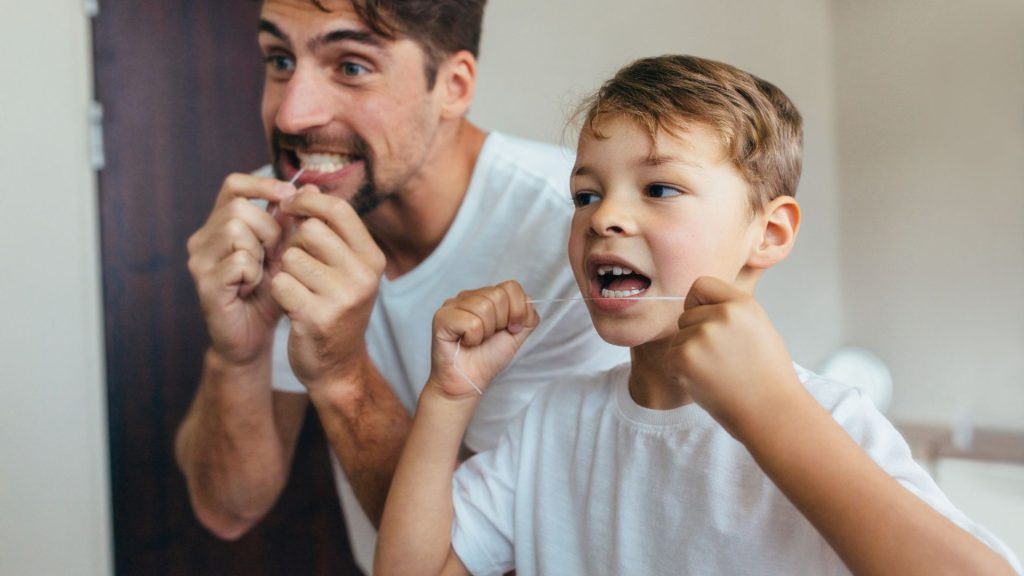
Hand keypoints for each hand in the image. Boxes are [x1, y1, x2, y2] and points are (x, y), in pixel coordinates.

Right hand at [187, 173, 296, 364]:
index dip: (262, 185)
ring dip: (261, 251)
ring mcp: (200, 261)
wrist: (253, 337)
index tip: (288, 196)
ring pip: (235, 229)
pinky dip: (253, 273)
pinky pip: (238, 260)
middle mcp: (203, 238)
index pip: (233, 185)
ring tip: (263, 271)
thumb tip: (311, 188)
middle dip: (268, 228)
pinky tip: (252, 287)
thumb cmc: (269, 293)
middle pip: (239, 208)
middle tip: (276, 254)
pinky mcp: (204, 283)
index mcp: (220, 225)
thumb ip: (292, 223)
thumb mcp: (285, 253)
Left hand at [269, 187, 386, 391]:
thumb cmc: (334, 308)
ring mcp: (343, 297)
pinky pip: (280, 284)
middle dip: (293, 243)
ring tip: (297, 288)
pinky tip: (291, 305)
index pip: (338, 209)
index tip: (289, 205)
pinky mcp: (317, 317)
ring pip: (291, 257)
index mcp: (372, 258)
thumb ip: (327, 230)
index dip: (308, 201)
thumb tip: (303, 186)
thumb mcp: (343, 268)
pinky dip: (278, 292)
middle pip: (310, 230)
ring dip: (284, 270)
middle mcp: (363, 275)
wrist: (337, 366)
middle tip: (295, 263)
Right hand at [428, 281, 539, 397]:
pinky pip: (471, 322)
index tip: (510, 329)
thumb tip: (528, 301)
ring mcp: (452, 305)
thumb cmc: (487, 359)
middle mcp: (467, 296)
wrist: (467, 383)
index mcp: (485, 296)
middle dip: (500, 323)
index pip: (511, 287)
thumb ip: (526, 316)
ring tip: (475, 341)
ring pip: (484, 307)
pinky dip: (473, 338)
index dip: (517, 310)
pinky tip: (465, 343)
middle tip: (488, 337)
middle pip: (498, 296)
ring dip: (485, 332)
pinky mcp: (441, 318)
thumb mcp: (516, 335)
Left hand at [668, 276, 801, 435]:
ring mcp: (702, 336)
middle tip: (721, 360)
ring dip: (689, 356)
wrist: (772, 413)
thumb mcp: (759, 328)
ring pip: (678, 339)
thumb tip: (699, 305)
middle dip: (695, 335)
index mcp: (742, 304)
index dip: (699, 304)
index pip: (701, 285)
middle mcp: (722, 315)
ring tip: (718, 374)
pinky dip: (680, 372)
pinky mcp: (685, 358)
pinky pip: (670, 358)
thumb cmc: (767, 376)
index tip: (707, 321)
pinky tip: (706, 383)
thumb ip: (731, 312)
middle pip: (686, 315)